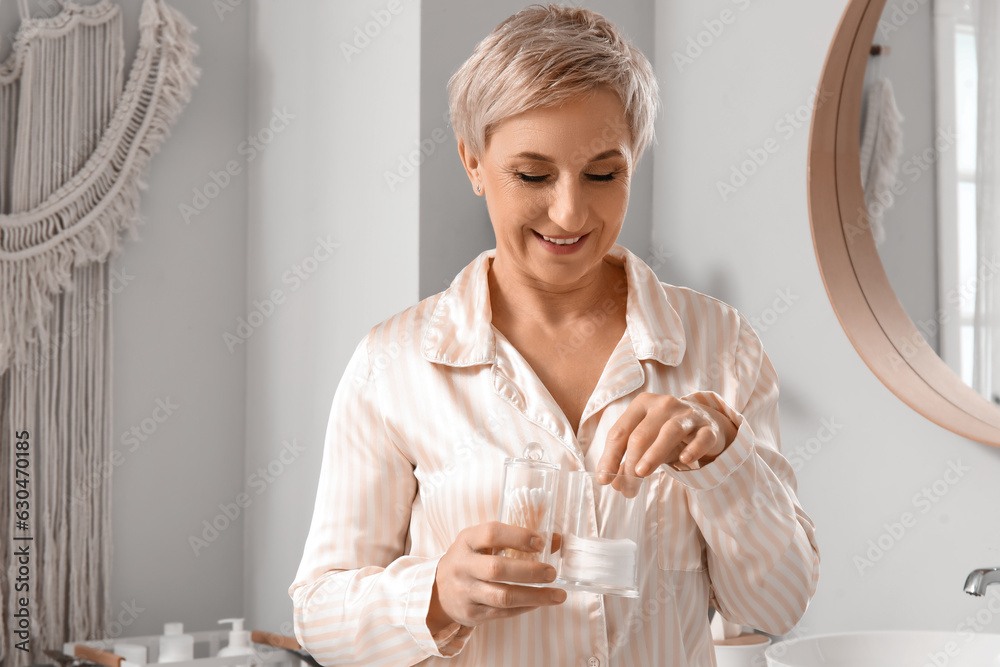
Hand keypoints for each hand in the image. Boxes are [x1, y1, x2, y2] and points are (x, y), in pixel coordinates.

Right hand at [427, 522, 566, 633]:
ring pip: (502, 596)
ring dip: (535, 596)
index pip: (491, 534)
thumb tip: (558, 539)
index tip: (540, 543)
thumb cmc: (470, 560)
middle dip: (530, 572)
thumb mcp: (483, 543)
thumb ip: (516, 539)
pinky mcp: (471, 613)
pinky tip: (540, 602)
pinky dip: (525, 607)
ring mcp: (465, 591)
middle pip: (497, 569)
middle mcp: (463, 566)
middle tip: (552, 573)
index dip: (518, 537)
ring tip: (558, 595)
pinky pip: (503, 612)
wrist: (438, 590)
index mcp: (466, 541)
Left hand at [597, 393, 737, 478]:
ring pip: (668, 432)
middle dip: (630, 464)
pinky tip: (684, 460)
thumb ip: (628, 461)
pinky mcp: (709, 428)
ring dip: (653, 454)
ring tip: (641, 474)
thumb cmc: (667, 434)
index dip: (609, 456)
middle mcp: (663, 405)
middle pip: (640, 435)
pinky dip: (693, 449)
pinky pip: (701, 438)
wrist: (707, 423)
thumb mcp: (646, 444)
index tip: (604, 480)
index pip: (620, 432)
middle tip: (627, 488)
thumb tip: (614, 483)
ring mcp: (687, 415)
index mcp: (642, 405)